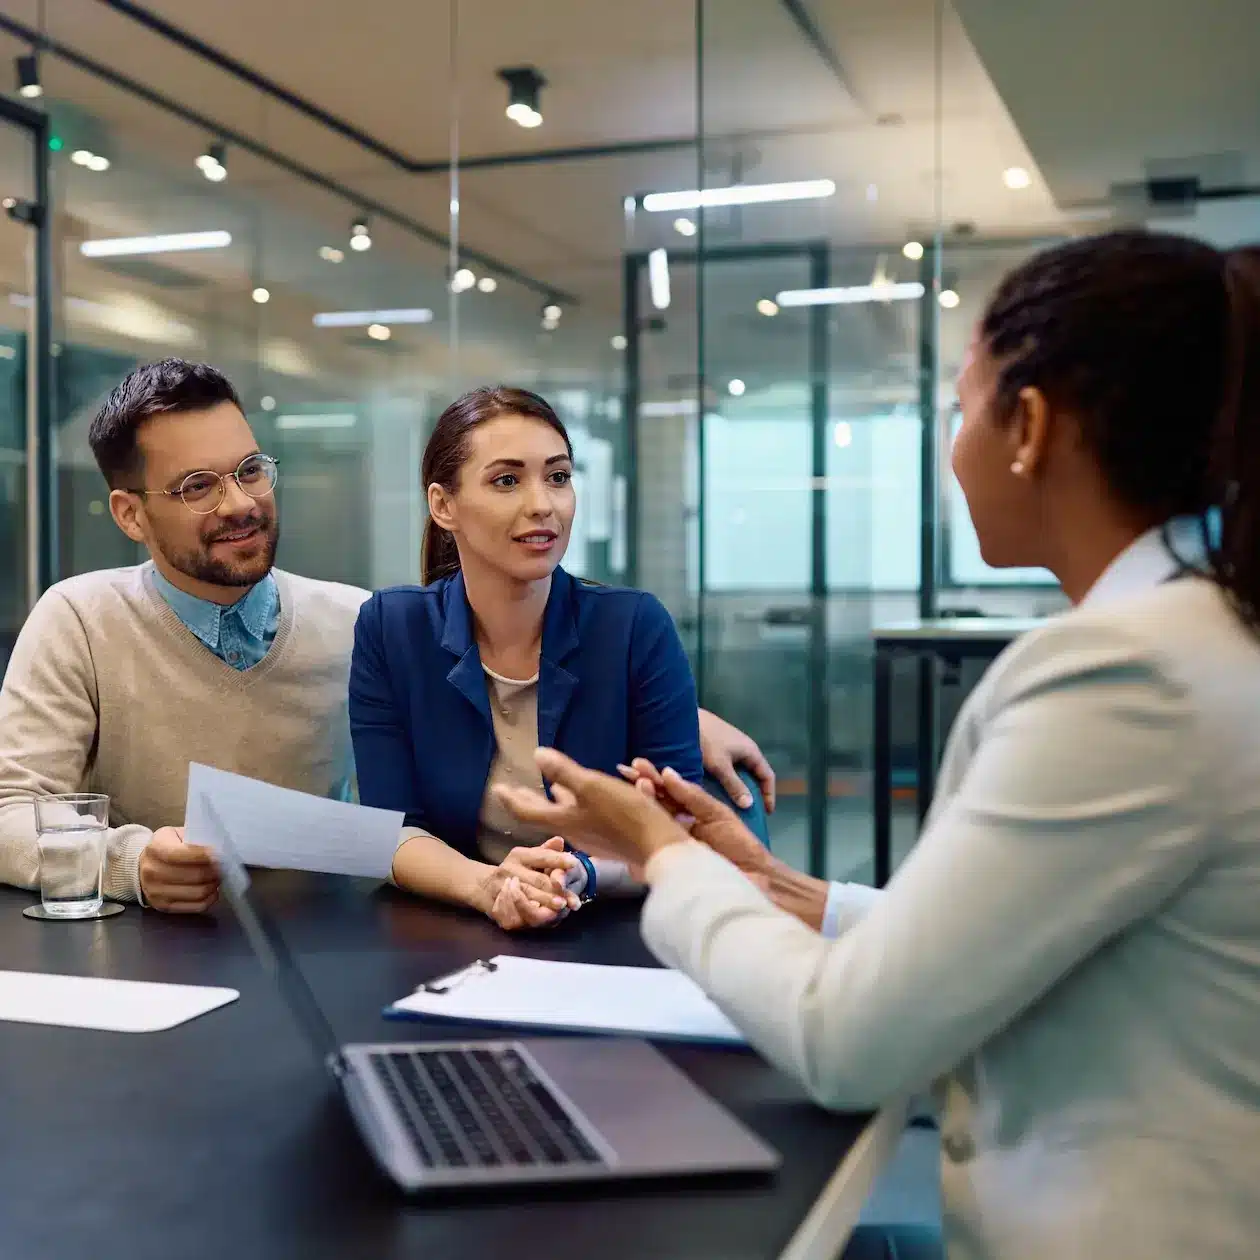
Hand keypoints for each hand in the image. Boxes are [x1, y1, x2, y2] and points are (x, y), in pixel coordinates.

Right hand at [139, 826, 219, 912]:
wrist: (144, 866)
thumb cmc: (168, 846)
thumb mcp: (175, 834)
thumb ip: (194, 839)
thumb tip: (221, 848)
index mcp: (155, 848)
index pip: (181, 854)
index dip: (204, 855)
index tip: (220, 854)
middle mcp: (152, 871)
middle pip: (194, 875)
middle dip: (215, 871)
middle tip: (225, 866)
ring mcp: (156, 892)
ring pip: (197, 892)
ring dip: (214, 884)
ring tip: (218, 876)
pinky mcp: (164, 907)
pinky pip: (196, 907)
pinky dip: (210, 898)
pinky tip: (213, 890)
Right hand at [476, 837, 580, 930]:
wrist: (482, 886)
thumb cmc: (515, 869)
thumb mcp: (528, 856)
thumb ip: (546, 851)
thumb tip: (560, 841)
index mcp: (518, 855)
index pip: (541, 856)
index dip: (557, 859)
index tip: (574, 862)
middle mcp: (508, 869)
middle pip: (537, 880)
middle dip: (555, 889)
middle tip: (570, 894)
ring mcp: (501, 889)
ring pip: (528, 898)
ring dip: (546, 903)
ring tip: (561, 906)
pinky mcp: (498, 907)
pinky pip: (516, 914)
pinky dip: (532, 915)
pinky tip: (547, 917)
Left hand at [494, 750, 685, 870]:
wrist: (659, 847)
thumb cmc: (625, 815)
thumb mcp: (592, 787)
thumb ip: (564, 772)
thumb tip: (536, 756)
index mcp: (564, 820)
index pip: (527, 812)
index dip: (511, 799)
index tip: (497, 788)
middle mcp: (573, 832)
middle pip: (543, 816)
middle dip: (527, 801)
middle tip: (512, 791)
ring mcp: (591, 837)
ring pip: (562, 817)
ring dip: (551, 802)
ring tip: (546, 790)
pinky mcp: (607, 837)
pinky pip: (580, 818)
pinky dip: (572, 806)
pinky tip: (581, 799)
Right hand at [618, 760, 773, 881]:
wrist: (754, 879)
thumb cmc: (739, 845)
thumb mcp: (717, 814)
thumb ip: (693, 796)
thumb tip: (667, 773)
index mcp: (686, 814)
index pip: (664, 793)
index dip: (651, 778)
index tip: (637, 763)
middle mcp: (673, 828)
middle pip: (652, 805)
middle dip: (640, 786)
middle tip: (628, 770)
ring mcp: (668, 846)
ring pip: (649, 822)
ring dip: (642, 802)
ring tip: (640, 785)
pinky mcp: (666, 864)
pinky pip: (649, 848)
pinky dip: (643, 834)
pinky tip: (638, 818)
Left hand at [698, 709, 775, 812]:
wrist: (682, 718)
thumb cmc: (705, 740)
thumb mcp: (720, 766)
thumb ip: (734, 785)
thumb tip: (749, 805)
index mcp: (751, 751)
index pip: (767, 776)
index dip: (769, 794)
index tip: (767, 813)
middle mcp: (744, 749)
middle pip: (754, 775)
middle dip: (753, 793)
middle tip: (748, 813)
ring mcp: (730, 747)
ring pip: (740, 772)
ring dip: (738, 787)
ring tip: (733, 806)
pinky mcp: (717, 747)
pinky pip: (728, 768)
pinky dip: (727, 780)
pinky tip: (717, 791)